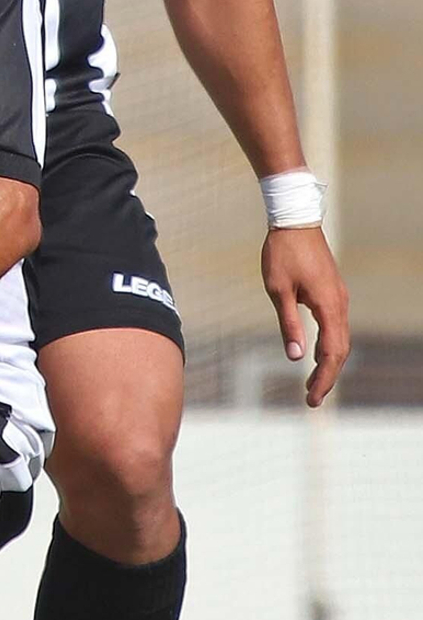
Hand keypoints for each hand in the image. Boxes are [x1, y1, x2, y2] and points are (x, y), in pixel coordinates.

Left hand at [261, 227, 349, 408]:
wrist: (295, 219)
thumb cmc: (282, 253)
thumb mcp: (278, 291)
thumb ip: (289, 325)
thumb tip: (295, 357)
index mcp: (328, 306)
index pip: (332, 353)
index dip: (323, 379)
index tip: (311, 399)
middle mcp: (339, 303)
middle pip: (340, 350)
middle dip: (327, 377)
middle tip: (311, 400)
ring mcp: (338, 297)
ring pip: (340, 339)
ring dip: (328, 363)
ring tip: (312, 384)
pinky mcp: (333, 292)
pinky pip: (336, 326)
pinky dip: (329, 346)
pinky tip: (316, 355)